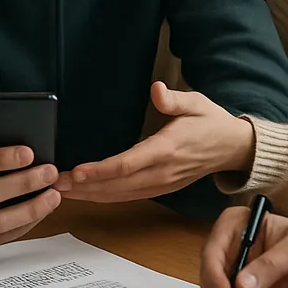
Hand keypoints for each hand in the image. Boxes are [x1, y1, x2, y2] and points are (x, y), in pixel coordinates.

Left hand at [52, 81, 254, 202]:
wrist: (233, 148)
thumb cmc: (211, 122)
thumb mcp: (197, 103)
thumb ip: (174, 99)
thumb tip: (157, 90)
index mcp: (167, 149)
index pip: (128, 164)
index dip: (100, 170)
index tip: (77, 172)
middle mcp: (162, 171)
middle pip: (117, 184)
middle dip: (84, 186)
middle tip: (54, 183)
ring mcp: (162, 183)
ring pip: (120, 194)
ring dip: (90, 194)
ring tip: (62, 191)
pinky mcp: (161, 188)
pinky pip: (129, 196)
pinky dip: (105, 197)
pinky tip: (87, 194)